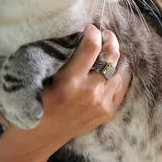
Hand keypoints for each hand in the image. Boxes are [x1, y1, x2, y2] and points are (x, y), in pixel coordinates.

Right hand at [6, 24, 131, 153]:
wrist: (42, 135)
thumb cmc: (39, 101)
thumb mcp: (46, 77)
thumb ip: (67, 59)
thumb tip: (85, 36)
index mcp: (70, 81)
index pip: (91, 47)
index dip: (94, 32)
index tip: (91, 27)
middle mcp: (90, 92)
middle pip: (111, 56)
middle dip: (110, 40)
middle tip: (106, 34)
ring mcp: (102, 104)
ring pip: (119, 71)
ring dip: (116, 57)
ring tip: (110, 49)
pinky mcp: (108, 112)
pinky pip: (122, 87)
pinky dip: (120, 74)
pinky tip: (116, 67)